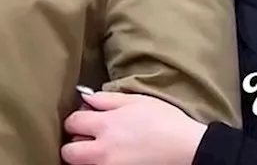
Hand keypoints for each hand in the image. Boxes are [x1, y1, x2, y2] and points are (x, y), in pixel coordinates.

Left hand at [61, 91, 206, 164]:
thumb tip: (86, 98)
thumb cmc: (166, 122)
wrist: (187, 149)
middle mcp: (102, 150)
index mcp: (106, 125)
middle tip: (87, 140)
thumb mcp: (137, 101)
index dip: (76, 120)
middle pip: (69, 152)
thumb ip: (107, 99)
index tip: (85, 120)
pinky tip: (114, 158)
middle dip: (74, 144)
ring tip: (102, 150)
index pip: (72, 123)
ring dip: (86, 158)